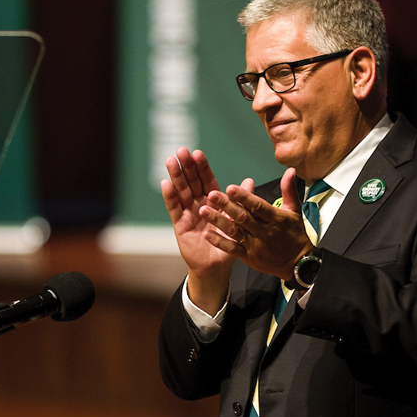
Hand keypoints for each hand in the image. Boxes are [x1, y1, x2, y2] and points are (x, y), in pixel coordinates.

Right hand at [161, 148, 235, 312]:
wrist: (217, 266)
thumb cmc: (228, 243)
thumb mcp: (237, 221)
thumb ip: (241, 201)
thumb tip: (250, 181)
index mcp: (213, 201)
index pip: (207, 180)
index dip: (202, 167)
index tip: (198, 153)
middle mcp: (199, 204)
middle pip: (192, 182)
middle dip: (187, 166)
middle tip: (181, 150)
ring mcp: (188, 213)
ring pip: (181, 192)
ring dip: (176, 177)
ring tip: (171, 161)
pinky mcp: (180, 225)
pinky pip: (174, 209)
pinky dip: (170, 197)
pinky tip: (166, 185)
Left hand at [200, 167, 315, 280]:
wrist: (298, 263)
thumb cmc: (295, 233)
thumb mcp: (295, 210)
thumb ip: (288, 190)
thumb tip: (290, 169)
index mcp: (276, 219)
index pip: (258, 206)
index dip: (245, 197)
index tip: (231, 188)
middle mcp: (265, 232)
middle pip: (243, 218)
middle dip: (226, 206)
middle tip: (211, 194)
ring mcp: (256, 246)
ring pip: (235, 232)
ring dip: (218, 221)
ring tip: (203, 211)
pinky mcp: (249, 258)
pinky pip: (232, 249)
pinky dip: (220, 242)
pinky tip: (207, 233)